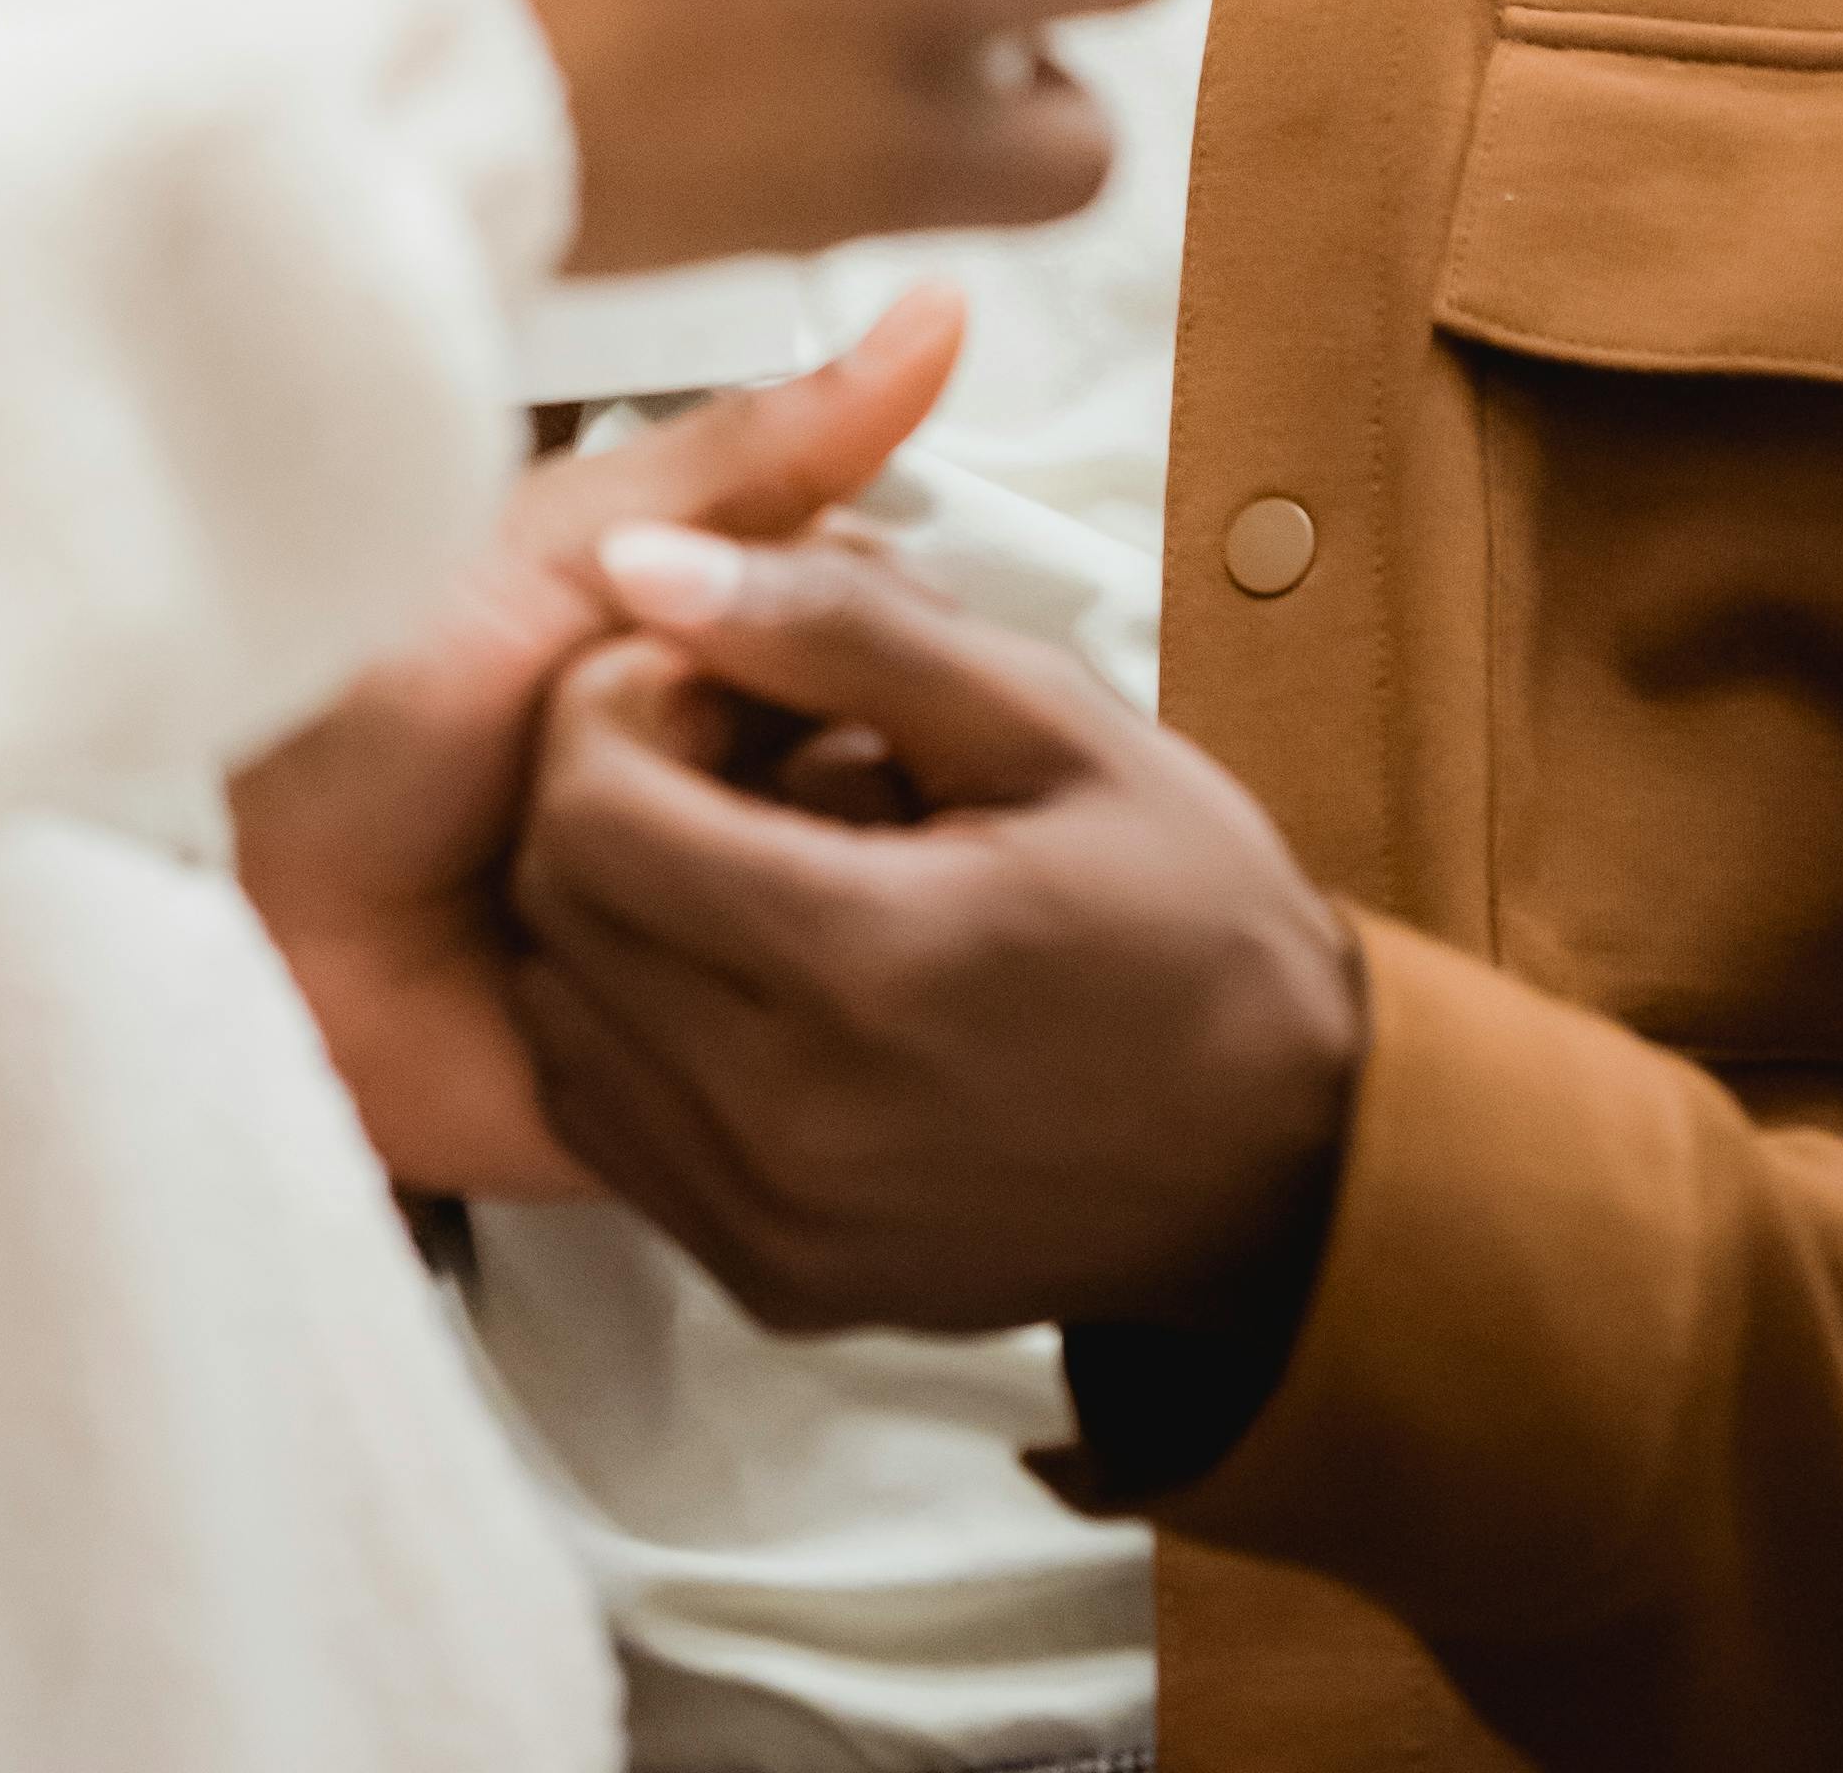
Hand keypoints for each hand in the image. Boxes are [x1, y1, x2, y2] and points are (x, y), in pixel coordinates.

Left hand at [230, 289, 964, 1195]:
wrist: (228, 886)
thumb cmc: (362, 681)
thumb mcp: (578, 538)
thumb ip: (761, 449)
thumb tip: (940, 311)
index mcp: (714, 658)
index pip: (890, 650)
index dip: (885, 651)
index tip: (864, 647)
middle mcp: (725, 796)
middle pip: (888, 789)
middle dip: (829, 776)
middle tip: (736, 764)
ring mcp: (705, 940)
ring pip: (850, 925)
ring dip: (774, 891)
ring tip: (675, 866)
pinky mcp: (679, 1080)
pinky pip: (773, 1067)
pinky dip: (739, 1018)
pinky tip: (679, 971)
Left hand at [508, 534, 1360, 1344]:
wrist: (1284, 1162)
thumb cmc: (1188, 919)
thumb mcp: (1044, 716)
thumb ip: (834, 621)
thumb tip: (647, 562)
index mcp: (866, 963)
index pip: (590, 805)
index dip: (620, 704)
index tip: (715, 679)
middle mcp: (792, 1119)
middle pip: (558, 905)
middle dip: (606, 790)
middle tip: (733, 754)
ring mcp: (772, 1221)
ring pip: (562, 1014)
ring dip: (613, 911)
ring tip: (751, 862)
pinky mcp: (769, 1281)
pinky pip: (610, 1124)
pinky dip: (636, 1029)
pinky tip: (751, 974)